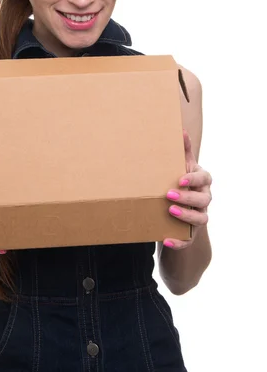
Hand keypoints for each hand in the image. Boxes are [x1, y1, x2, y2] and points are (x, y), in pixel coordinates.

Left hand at [163, 129, 211, 249]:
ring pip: (201, 219)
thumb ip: (183, 151)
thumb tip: (180, 130)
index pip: (204, 179)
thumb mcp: (182, 167)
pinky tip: (166, 239)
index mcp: (203, 182)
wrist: (179, 207)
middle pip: (203, 200)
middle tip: (169, 194)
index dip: (193, 179)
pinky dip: (179, 241)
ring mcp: (200, 216)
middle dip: (188, 197)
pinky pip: (188, 240)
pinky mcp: (191, 233)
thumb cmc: (181, 181)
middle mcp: (205, 199)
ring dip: (186, 215)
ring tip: (170, 211)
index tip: (180, 179)